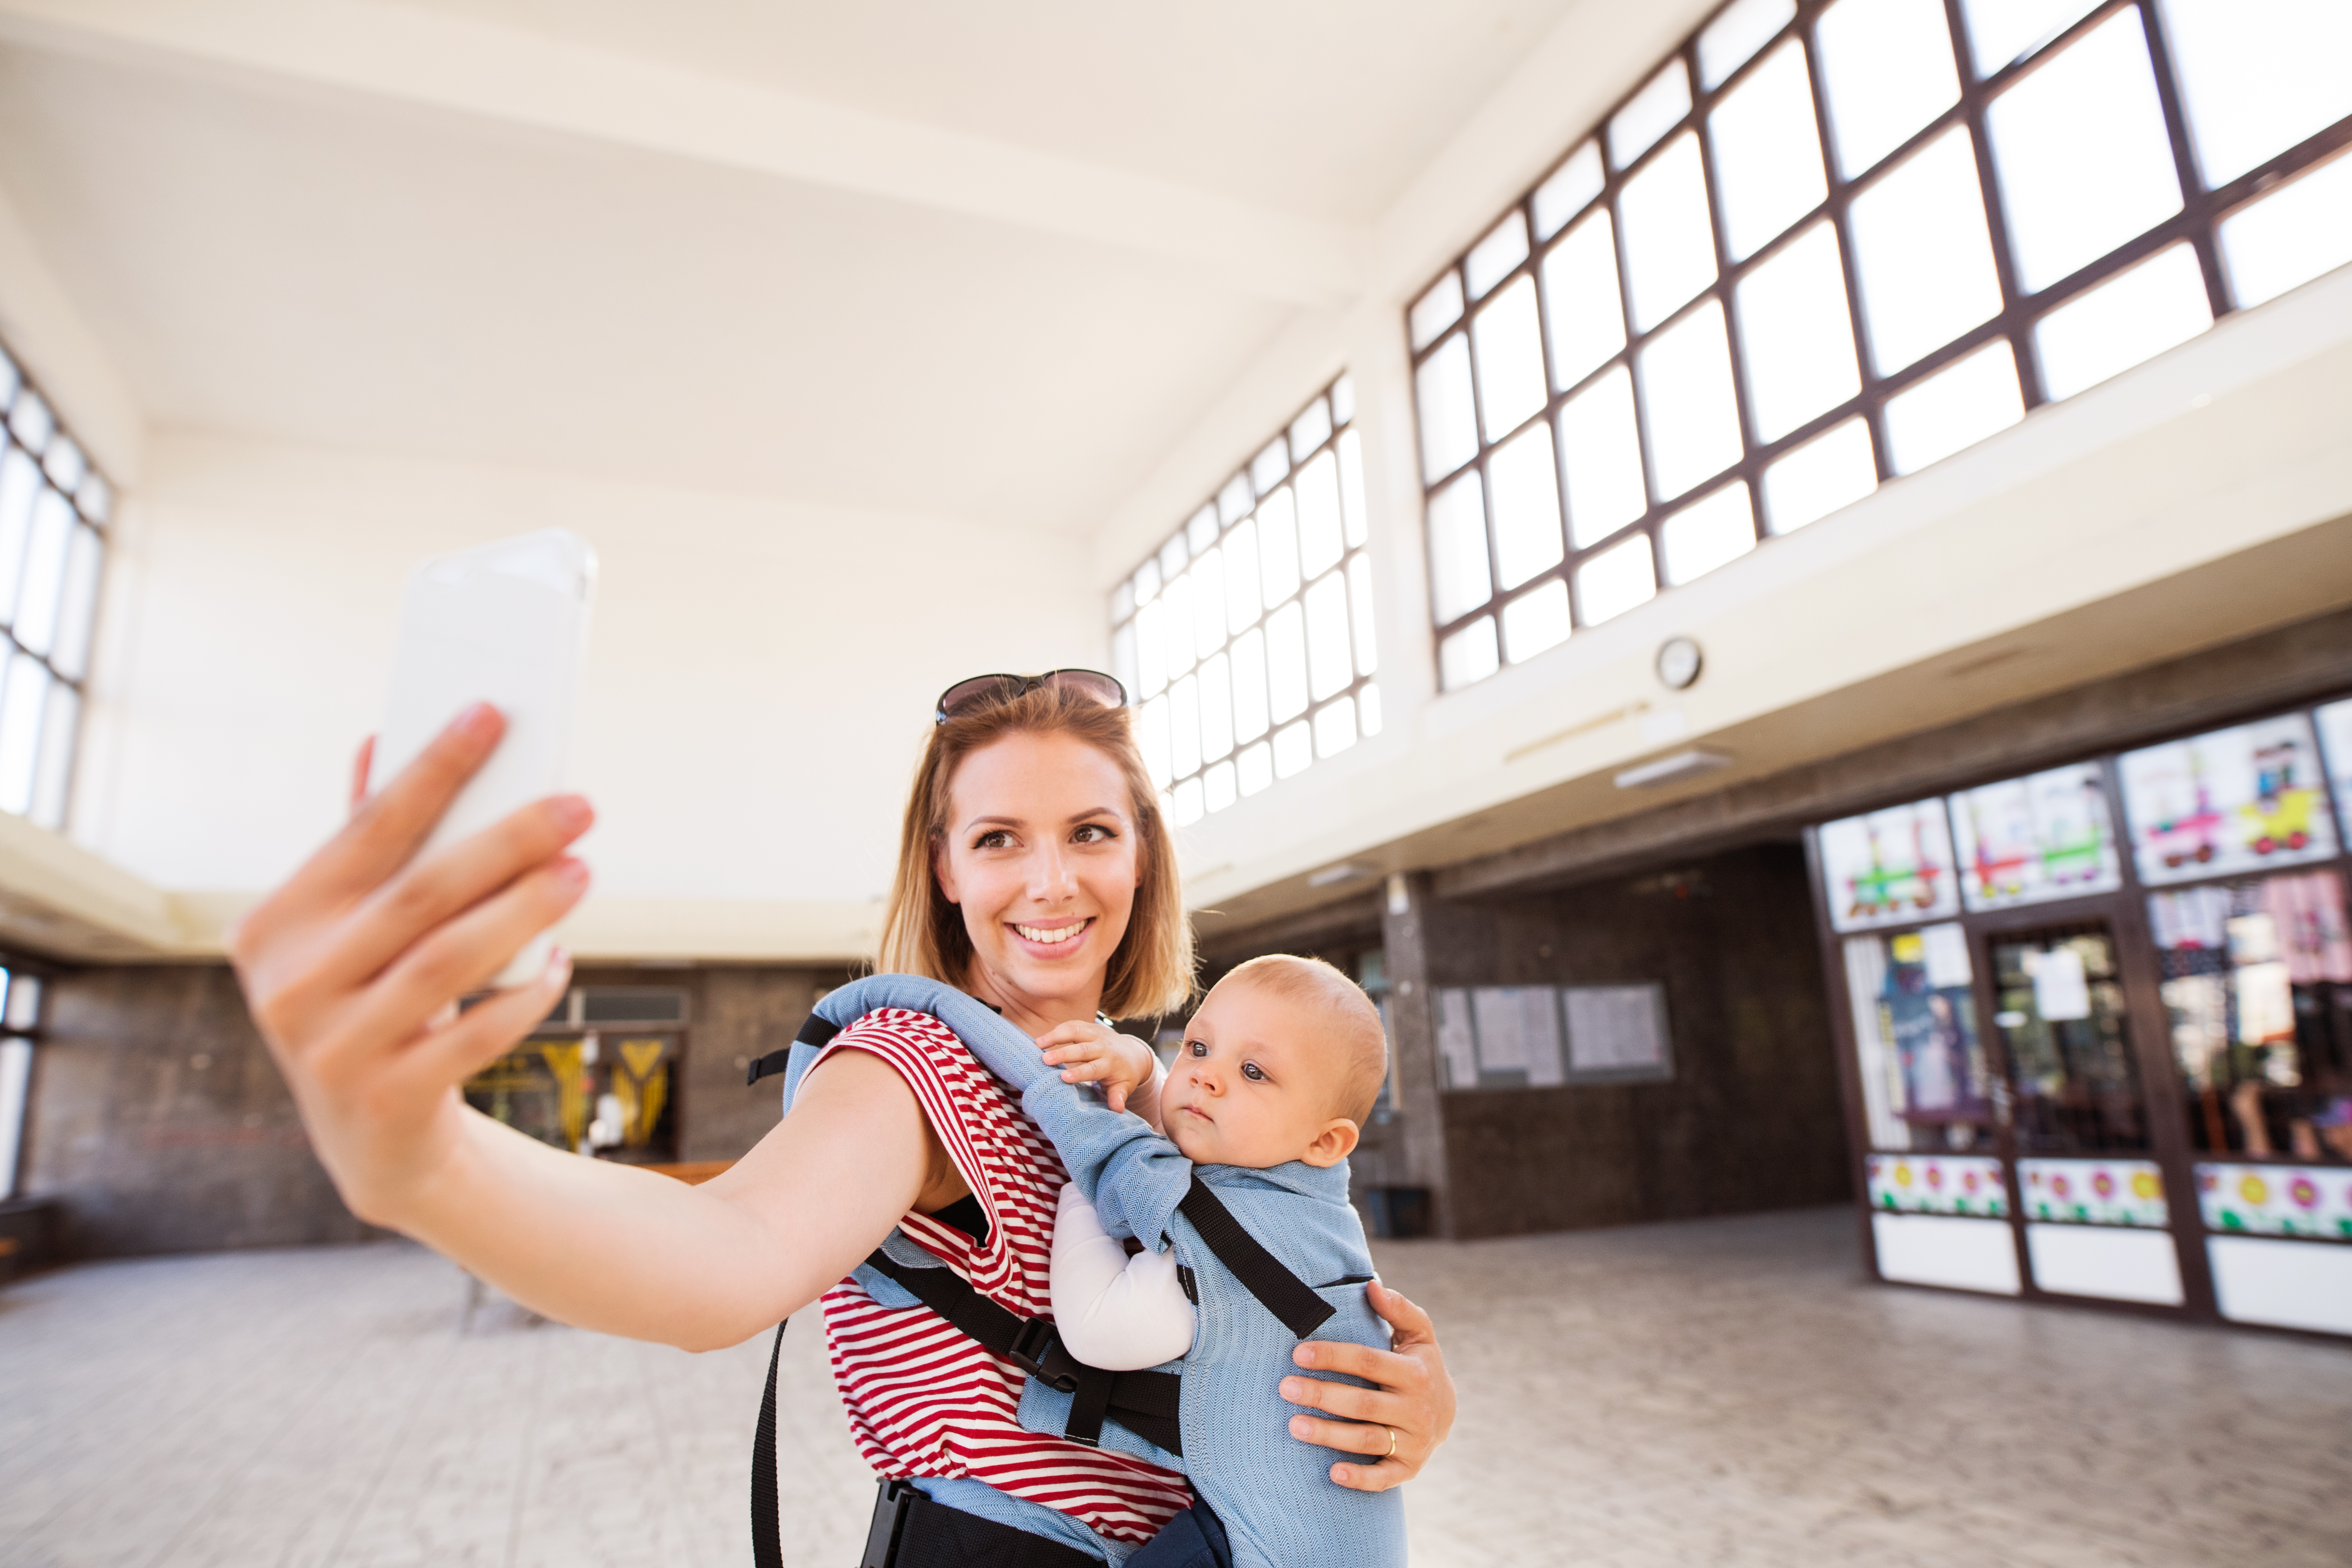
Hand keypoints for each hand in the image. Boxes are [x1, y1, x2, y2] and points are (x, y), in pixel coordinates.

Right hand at [229, 703, 595, 1224]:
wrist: (374, 1139)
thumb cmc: (370, 1004)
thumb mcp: (349, 933)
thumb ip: (361, 848)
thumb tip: (377, 741)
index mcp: (274, 926)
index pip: (367, 830)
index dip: (432, 768)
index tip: (493, 712)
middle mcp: (290, 985)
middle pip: (420, 893)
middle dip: (508, 841)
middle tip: (580, 805)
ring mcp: (332, 1048)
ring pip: (449, 961)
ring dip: (527, 910)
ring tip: (585, 870)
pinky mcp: (385, 1098)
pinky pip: (475, 1033)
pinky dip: (527, 993)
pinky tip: (561, 959)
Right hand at [1036, 1018, 1160, 1118]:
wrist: (1132, 1053)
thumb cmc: (1124, 1074)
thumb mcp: (1125, 1086)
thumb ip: (1118, 1096)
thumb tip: (1118, 1109)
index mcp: (1111, 1063)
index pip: (1094, 1068)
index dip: (1079, 1072)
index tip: (1064, 1077)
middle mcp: (1103, 1047)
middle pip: (1082, 1049)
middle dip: (1063, 1053)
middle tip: (1045, 1059)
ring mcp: (1096, 1034)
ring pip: (1076, 1031)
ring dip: (1056, 1036)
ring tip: (1038, 1044)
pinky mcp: (1090, 1027)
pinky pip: (1074, 1025)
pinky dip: (1059, 1029)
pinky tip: (1044, 1038)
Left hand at [1279, 1282, 1454, 1491]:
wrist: (1446, 1412)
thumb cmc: (1419, 1365)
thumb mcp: (1418, 1334)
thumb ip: (1399, 1309)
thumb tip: (1372, 1286)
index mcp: (1415, 1372)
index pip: (1368, 1361)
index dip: (1333, 1356)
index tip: (1298, 1352)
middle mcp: (1416, 1409)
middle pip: (1362, 1403)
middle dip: (1322, 1395)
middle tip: (1285, 1387)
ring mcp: (1413, 1441)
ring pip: (1367, 1440)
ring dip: (1329, 1435)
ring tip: (1294, 1426)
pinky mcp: (1408, 1468)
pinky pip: (1383, 1478)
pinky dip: (1360, 1478)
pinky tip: (1333, 1473)